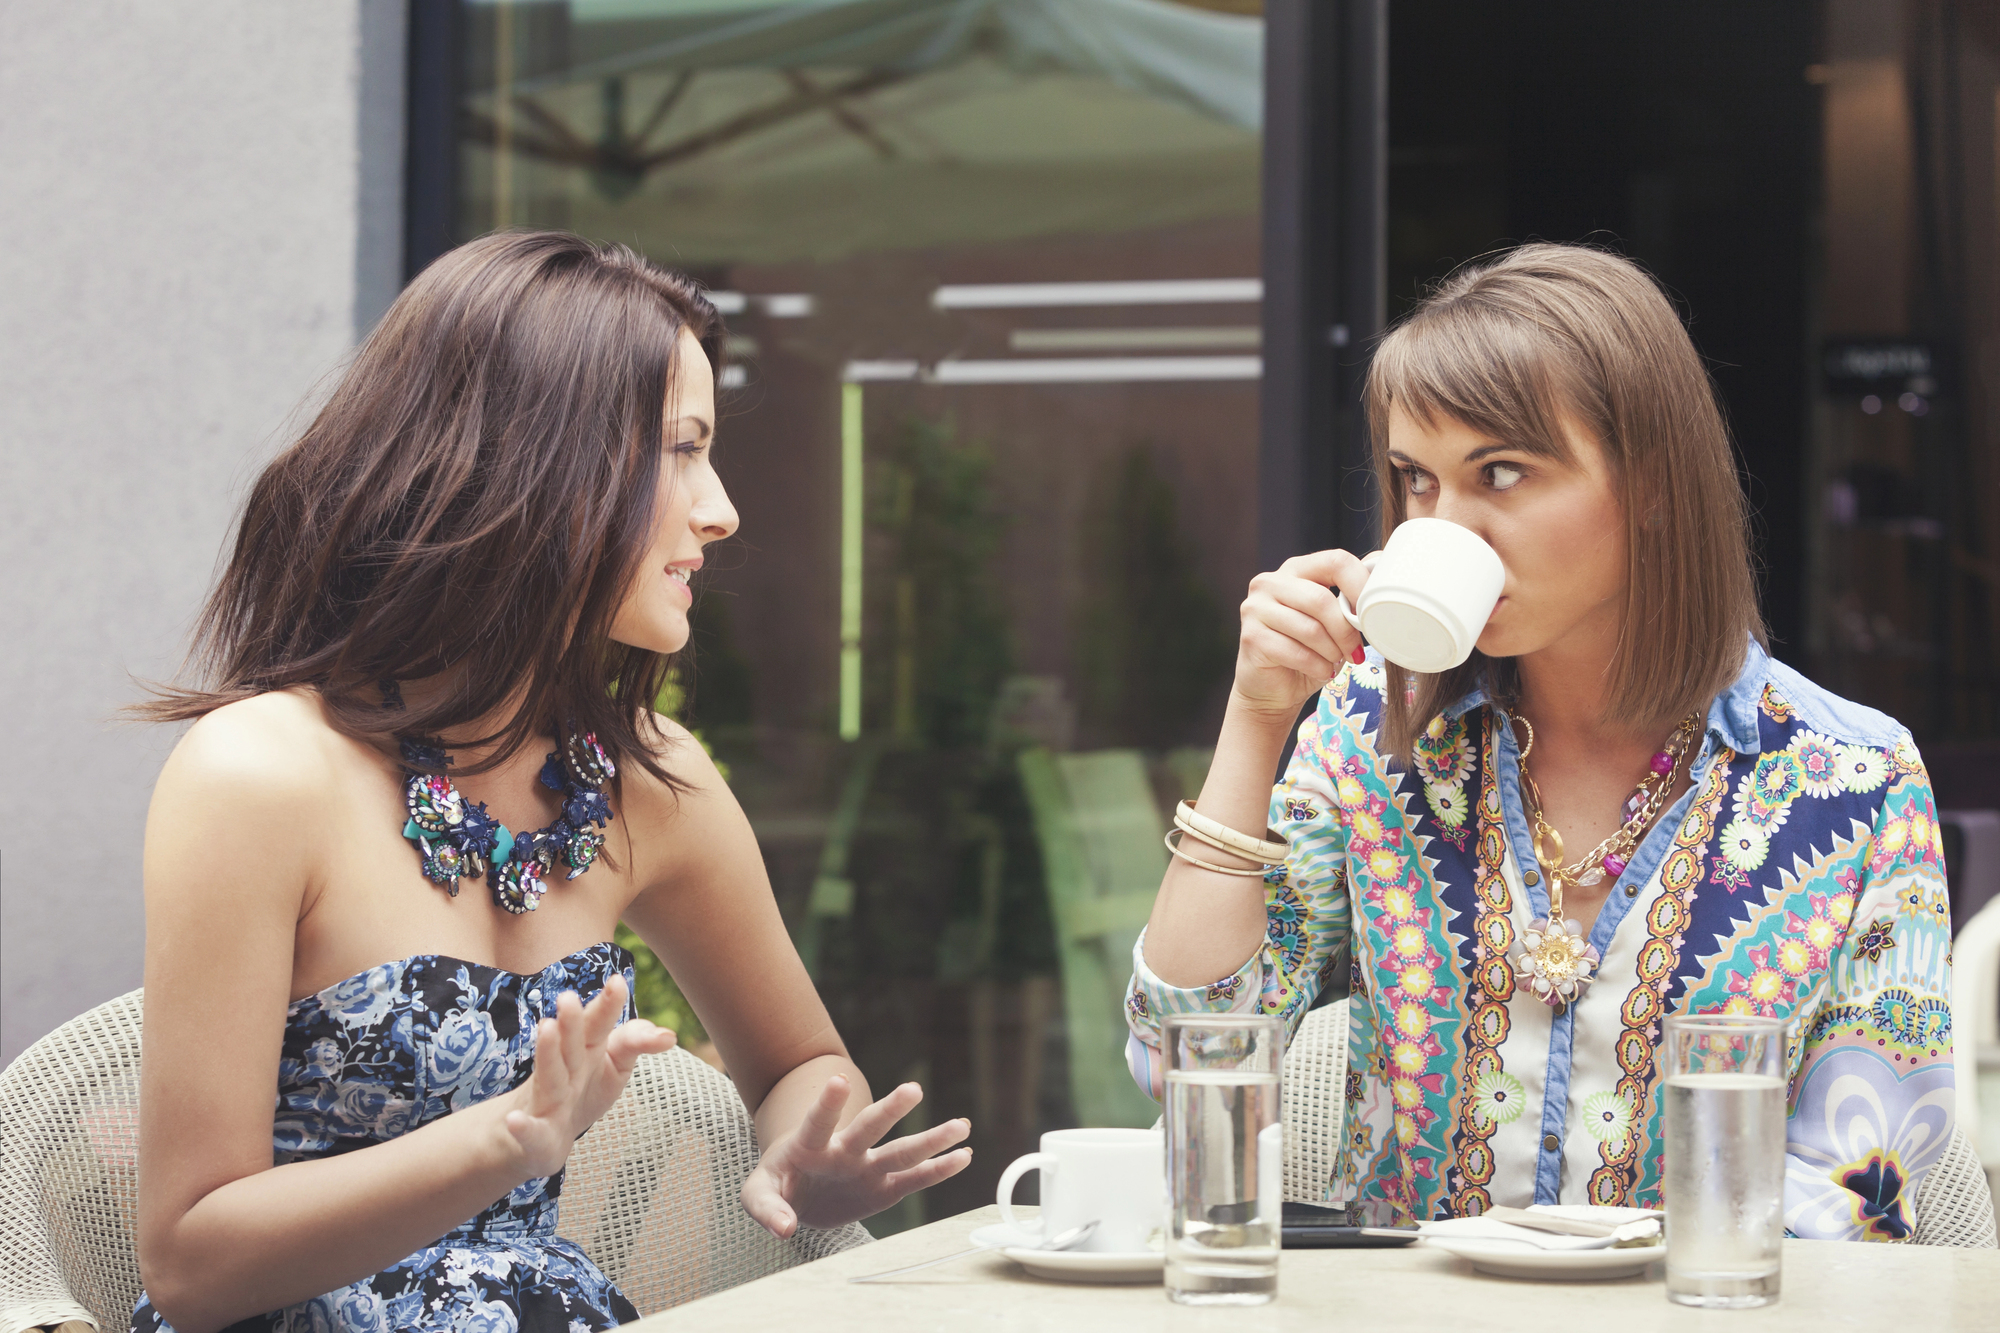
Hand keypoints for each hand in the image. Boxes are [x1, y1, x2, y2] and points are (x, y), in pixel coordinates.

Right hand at [502, 974, 676, 1178]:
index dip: (608, 1005)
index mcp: (585, 1049)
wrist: (542, 1138)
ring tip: (546, 1026)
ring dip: (547, 1052)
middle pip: (571, 1043)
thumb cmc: (582, 1089)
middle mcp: (565, 1069)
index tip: (618, 981)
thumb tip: (669, 1036)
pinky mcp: (535, 1135)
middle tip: (569, 996)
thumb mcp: (613, 1063)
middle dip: (572, 1021)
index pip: (598, 1024)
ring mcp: (547, 1101)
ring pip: (549, 1076)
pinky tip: (514, 1120)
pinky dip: (521, 1127)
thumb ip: (635, 1042)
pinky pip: (528, 1131)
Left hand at [739, 1077, 971, 1236]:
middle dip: (890, 1110)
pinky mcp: (882, 1190)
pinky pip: (913, 1180)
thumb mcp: (758, 1193)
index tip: (839, 1080)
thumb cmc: (778, 1184)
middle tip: (913, 1090)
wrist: (797, 1192)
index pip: (818, 1121)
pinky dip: (938, 1171)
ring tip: (961, 1125)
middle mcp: (844, 1150)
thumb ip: (767, 1208)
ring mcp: (866, 1167)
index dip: (828, 1103)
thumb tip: (784, 1228)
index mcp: (809, 1145)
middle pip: (869, 1127)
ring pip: (901, 1152)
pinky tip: (962, 1157)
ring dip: (930, 1140)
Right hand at [1233, 549, 1372, 715]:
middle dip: (1345, 631)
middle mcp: (1270, 582)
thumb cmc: (1308, 651)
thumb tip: (1382, 567)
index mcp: (1295, 569)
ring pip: (1310, 629)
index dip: (1360, 585)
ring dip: (1332, 652)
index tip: (1372, 612)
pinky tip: (1321, 671)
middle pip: (1321, 599)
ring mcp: (1255, 608)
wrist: (1272, 688)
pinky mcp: (1251, 637)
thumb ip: (1349, 595)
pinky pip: (1296, 652)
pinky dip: (1317, 667)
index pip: (1335, 561)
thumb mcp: (1333, 620)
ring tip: (1334, 661)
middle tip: (1354, 651)